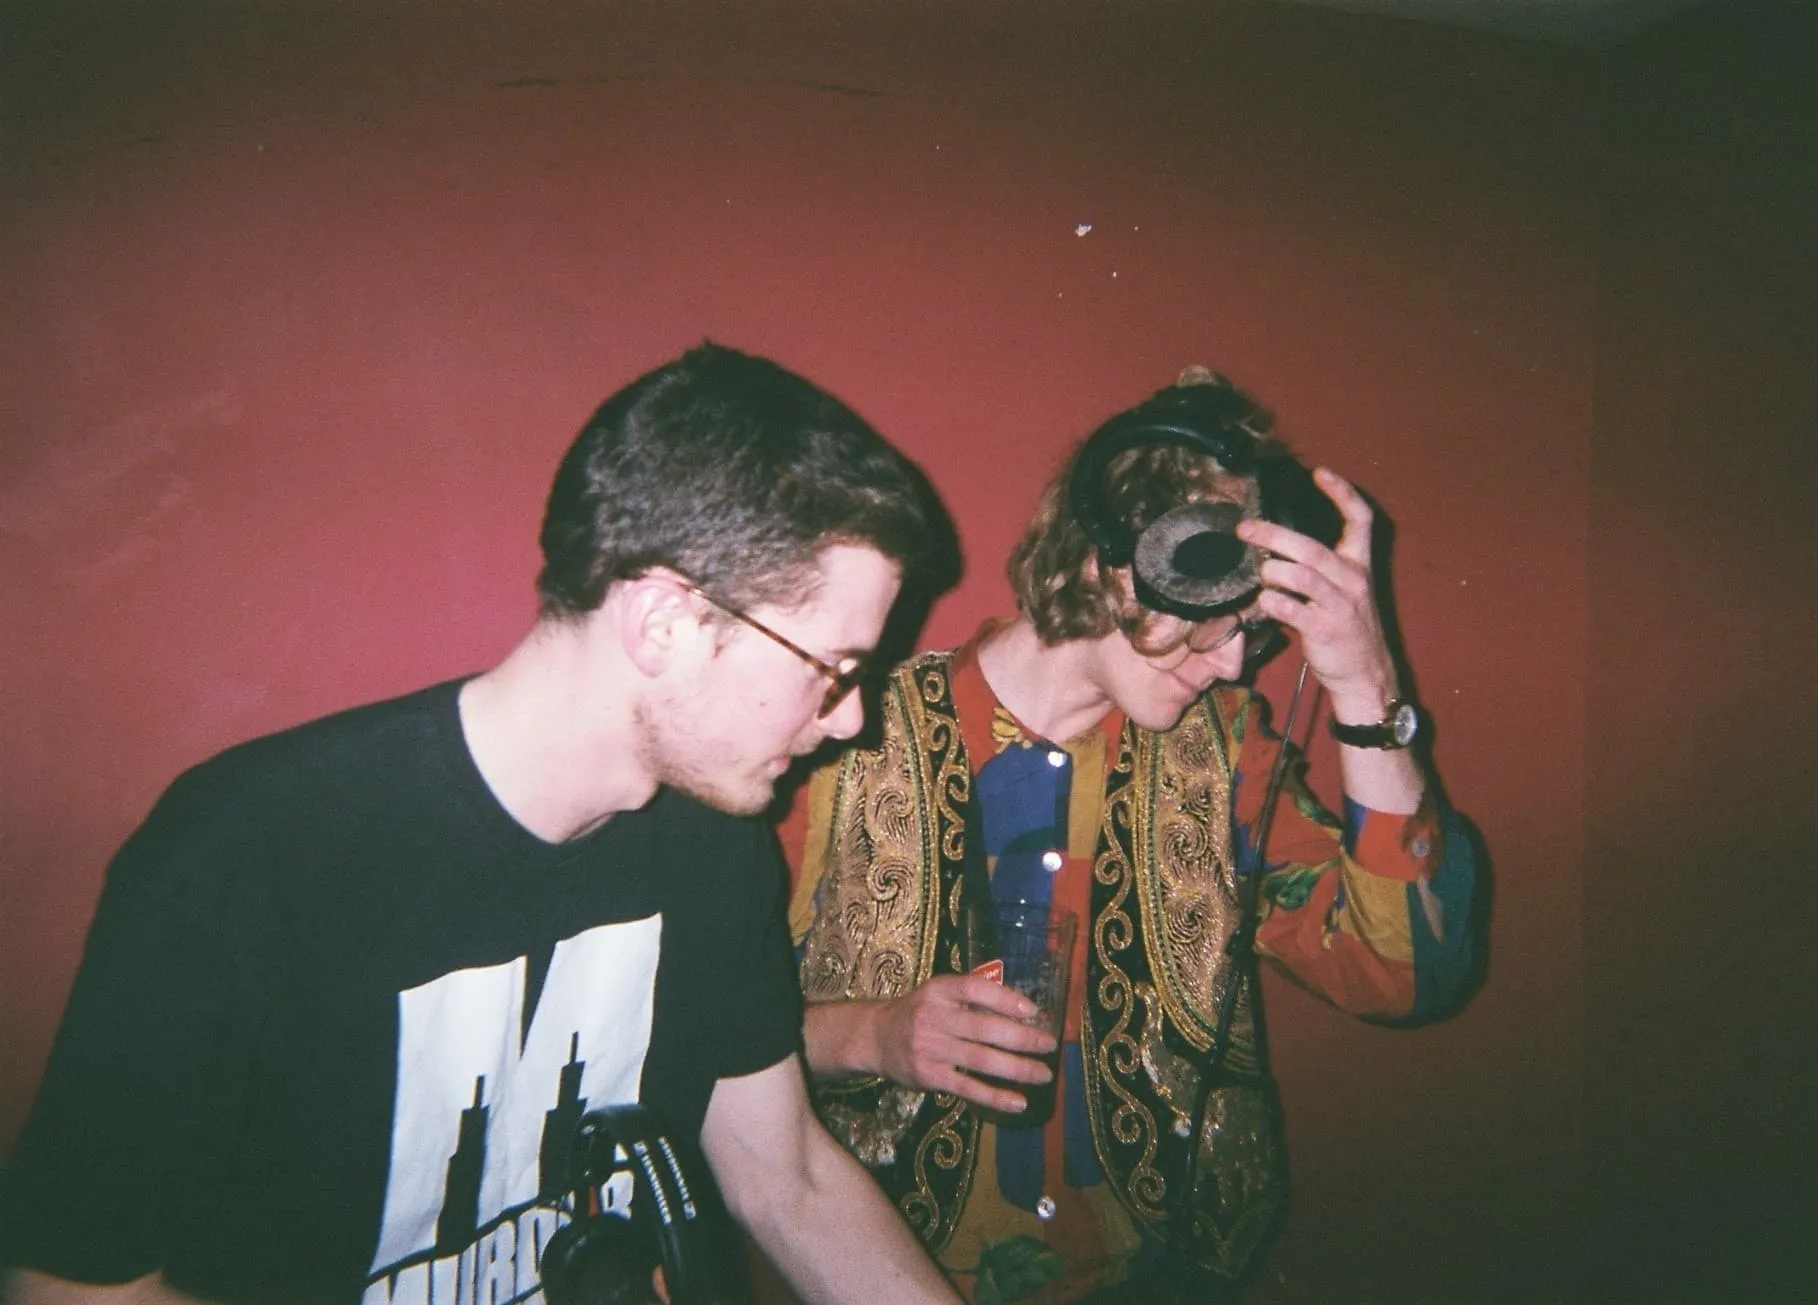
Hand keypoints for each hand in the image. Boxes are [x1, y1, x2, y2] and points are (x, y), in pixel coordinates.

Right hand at [871, 974, 1056, 1113]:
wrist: (877, 1037)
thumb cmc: (920, 1012)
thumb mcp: (940, 994)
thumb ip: (973, 998)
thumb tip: (1023, 1012)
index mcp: (939, 990)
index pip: (975, 990)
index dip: (1005, 999)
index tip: (1033, 1011)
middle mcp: (933, 1017)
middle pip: (984, 1028)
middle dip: (1022, 1038)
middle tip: (1049, 1045)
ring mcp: (930, 1048)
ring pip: (981, 1060)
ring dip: (1017, 1069)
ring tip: (1043, 1074)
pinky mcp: (930, 1076)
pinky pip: (968, 1088)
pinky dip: (996, 1096)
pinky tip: (1018, 1101)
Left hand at [1236, 466, 1398, 716]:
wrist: (1364, 673)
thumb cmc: (1346, 627)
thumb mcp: (1343, 590)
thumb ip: (1317, 568)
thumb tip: (1273, 548)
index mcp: (1359, 565)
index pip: (1360, 519)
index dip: (1342, 493)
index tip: (1320, 473)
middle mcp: (1353, 580)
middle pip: (1311, 547)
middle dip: (1273, 534)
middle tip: (1245, 529)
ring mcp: (1340, 605)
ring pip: (1300, 575)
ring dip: (1272, 572)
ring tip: (1261, 573)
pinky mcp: (1324, 628)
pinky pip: (1290, 608)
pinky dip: (1271, 602)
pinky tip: (1265, 602)